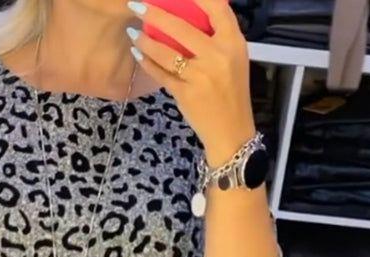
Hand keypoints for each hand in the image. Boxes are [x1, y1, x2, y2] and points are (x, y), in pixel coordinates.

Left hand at [126, 0, 255, 165]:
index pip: (217, 7)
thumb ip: (219, 37)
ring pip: (165, 51)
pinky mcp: (185, 93)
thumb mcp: (235, 59)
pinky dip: (147, 62)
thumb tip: (192, 14)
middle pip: (181, 27)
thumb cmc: (232, 92)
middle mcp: (217, 55)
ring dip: (145, 40)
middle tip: (136, 4)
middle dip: (154, 13)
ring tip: (133, 32)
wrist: (230, 131)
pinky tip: (137, 54)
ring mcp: (199, 75)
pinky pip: (160, 73)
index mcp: (233, 42)